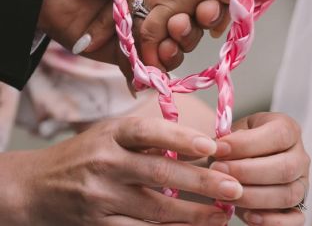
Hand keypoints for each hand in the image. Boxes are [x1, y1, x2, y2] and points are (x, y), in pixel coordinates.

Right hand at [0, 117, 243, 225]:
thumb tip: (199, 147)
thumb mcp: (114, 134)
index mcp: (113, 134)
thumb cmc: (88, 153)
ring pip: (155, 209)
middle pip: (160, 173)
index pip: (149, 132)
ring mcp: (100, 197)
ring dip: (193, 215)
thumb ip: (152, 139)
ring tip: (222, 215)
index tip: (212, 147)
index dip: (181, 138)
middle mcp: (106, 163)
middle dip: (202, 182)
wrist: (39, 186)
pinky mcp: (99, 225)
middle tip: (234, 188)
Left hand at [39, 0, 221, 73]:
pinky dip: (148, 74)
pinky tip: (152, 74)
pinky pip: (140, 67)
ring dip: (172, 54)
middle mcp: (155, 5)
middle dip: (188, 34)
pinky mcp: (119, 50)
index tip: (208, 10)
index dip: (207, 7)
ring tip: (164, 50)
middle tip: (179, 28)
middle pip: (186, 28)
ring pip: (168, 51)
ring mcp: (138, 29)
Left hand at [211, 112, 309, 225]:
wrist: (243, 160)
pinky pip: (295, 219)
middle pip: (285, 167)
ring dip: (253, 197)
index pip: (278, 135)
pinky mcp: (299, 207)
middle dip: (247, 172)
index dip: (247, 143)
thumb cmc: (238, 144)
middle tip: (218, 171)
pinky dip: (273, 221)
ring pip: (288, 195)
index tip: (219, 148)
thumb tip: (219, 148)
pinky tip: (249, 217)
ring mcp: (302, 183)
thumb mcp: (234, 133)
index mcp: (288, 130)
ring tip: (225, 194)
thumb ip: (228, 140)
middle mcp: (300, 156)